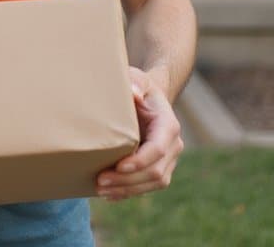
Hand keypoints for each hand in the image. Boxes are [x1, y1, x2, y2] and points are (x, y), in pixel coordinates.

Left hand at [96, 67, 183, 200]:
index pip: (158, 149)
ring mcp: (168, 159)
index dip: (140, 161)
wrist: (148, 99)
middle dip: (128, 180)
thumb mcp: (137, 78)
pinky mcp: (159, 168)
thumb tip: (134, 95)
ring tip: (101, 190)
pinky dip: (129, 192)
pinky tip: (110, 195)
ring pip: (154, 183)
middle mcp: (173, 145)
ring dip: (127, 189)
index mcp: (168, 125)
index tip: (118, 166)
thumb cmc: (139, 87)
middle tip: (100, 181)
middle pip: (155, 171)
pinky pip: (148, 186)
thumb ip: (136, 82)